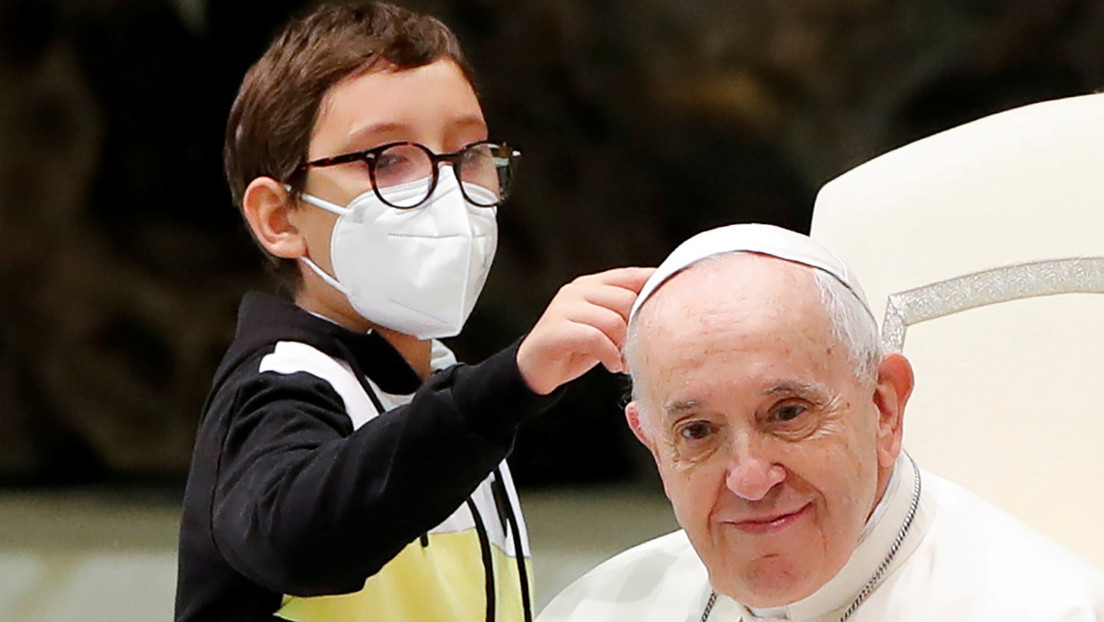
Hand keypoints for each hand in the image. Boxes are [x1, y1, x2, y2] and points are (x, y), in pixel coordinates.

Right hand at [516, 267, 654, 394]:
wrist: (535, 370)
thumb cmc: (576, 348)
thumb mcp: (604, 326)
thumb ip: (624, 313)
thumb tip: (663, 307)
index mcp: (591, 284)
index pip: (630, 276)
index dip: (655, 285)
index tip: (676, 303)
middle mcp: (577, 290)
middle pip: (625, 299)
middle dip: (638, 327)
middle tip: (639, 349)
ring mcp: (563, 308)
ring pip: (612, 320)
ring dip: (624, 346)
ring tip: (624, 361)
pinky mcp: (554, 329)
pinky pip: (594, 338)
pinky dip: (609, 354)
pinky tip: (612, 366)